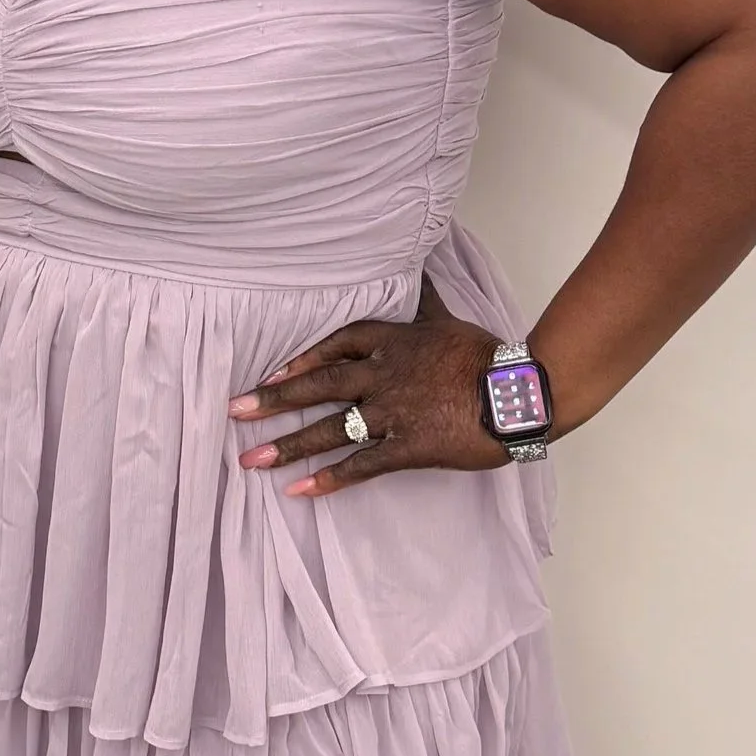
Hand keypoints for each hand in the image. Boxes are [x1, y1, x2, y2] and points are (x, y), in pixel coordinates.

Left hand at [229, 278, 506, 494]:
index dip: (300, 358)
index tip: (271, 371)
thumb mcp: (446, 318)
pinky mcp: (408, 447)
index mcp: (391, 342)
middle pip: (318, 385)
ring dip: (288, 444)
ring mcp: (392, 412)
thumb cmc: (484, 355)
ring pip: (329, 428)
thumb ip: (424, 298)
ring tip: (251, 460)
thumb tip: (421, 264)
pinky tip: (299, 491)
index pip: (335, 344)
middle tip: (234, 411)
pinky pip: (360, 465)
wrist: (520, 393)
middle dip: (273, 399)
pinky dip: (329, 479)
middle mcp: (382, 375)